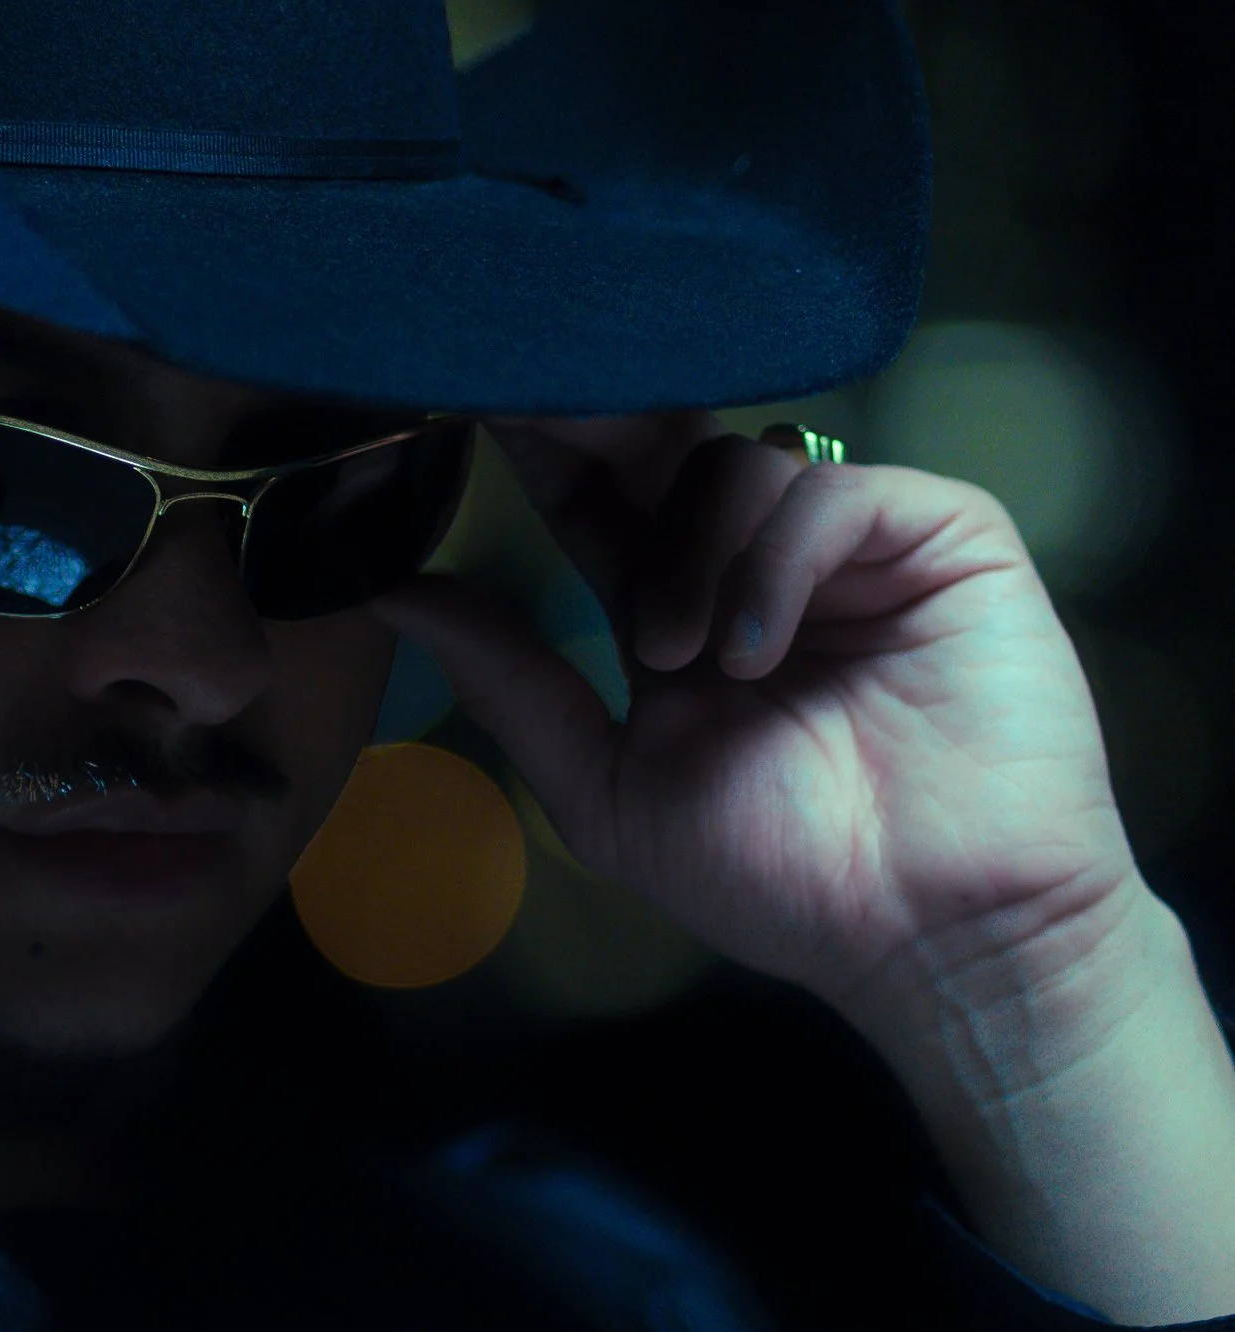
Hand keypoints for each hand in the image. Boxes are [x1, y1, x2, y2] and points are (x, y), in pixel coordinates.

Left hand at [382, 422, 1234, 1323]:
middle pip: (663, 446)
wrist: (931, 931)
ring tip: (683, 660)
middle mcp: (757, 560)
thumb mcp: (608, 787)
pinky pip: (828, 493)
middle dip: (596, 438)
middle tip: (535, 427)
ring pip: (735, 461)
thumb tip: (391, 590)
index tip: (467, 400)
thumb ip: (511, 682)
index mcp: (674, 606)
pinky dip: (773, 563)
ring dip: (685, 554)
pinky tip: (754, 650)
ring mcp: (851, 544)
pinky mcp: (941, 537)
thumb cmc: (782, 877)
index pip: (593, 496)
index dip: (538, 447)